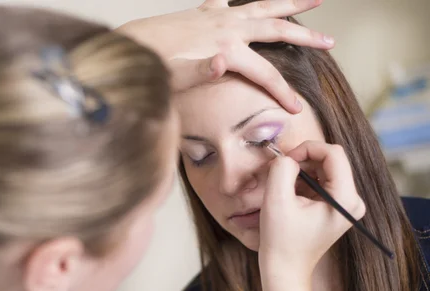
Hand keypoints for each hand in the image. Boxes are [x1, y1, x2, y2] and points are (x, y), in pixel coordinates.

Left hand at [117, 0, 334, 111]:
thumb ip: (201, 71)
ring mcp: (216, 17)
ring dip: (288, 3)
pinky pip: (231, 3)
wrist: (130, 44)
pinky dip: (244, 3)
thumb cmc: (151, 66)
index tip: (296, 110)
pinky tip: (245, 4)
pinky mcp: (203, 13)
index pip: (264, 73)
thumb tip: (223, 64)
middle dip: (305, 37)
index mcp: (226, 47)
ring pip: (261, 6)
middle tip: (330, 41)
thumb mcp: (175, 76)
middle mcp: (226, 27)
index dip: (282, 92)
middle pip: (276, 28)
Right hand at [258, 141, 365, 280]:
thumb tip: (288, 157)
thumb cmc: (281, 239)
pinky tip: (290, 196)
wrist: (285, 269)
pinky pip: (322, 181)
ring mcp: (347, 205)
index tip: (285, 160)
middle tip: (280, 172)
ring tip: (284, 187)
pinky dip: (303, 182)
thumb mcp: (276, 199)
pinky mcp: (337, 208)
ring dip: (302, 171)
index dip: (307, 148)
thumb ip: (282, 168)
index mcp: (345, 198)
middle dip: (303, 160)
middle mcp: (353, 200)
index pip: (333, 153)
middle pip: (330, 160)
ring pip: (325, 169)